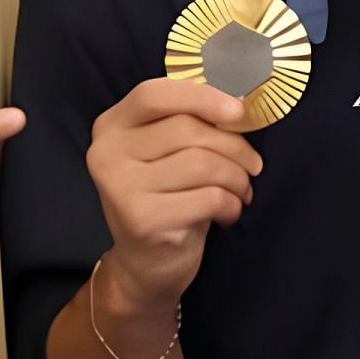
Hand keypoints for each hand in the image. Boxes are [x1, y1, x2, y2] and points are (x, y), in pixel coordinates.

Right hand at [86, 78, 260, 308]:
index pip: (154, 94)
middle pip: (187, 129)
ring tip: (241, 190)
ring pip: (202, 162)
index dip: (201, 96)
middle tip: (252, 165)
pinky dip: (231, 204)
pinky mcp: (141, 219)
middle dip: (234, 146)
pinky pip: (209, 196)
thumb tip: (236, 106)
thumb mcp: (167, 153)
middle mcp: (107, 153)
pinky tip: (228, 213)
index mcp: (112, 126)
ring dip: (237, 177)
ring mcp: (120, 187)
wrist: (145, 265)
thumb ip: (187, 122)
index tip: (238, 112)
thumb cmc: (167, 197)